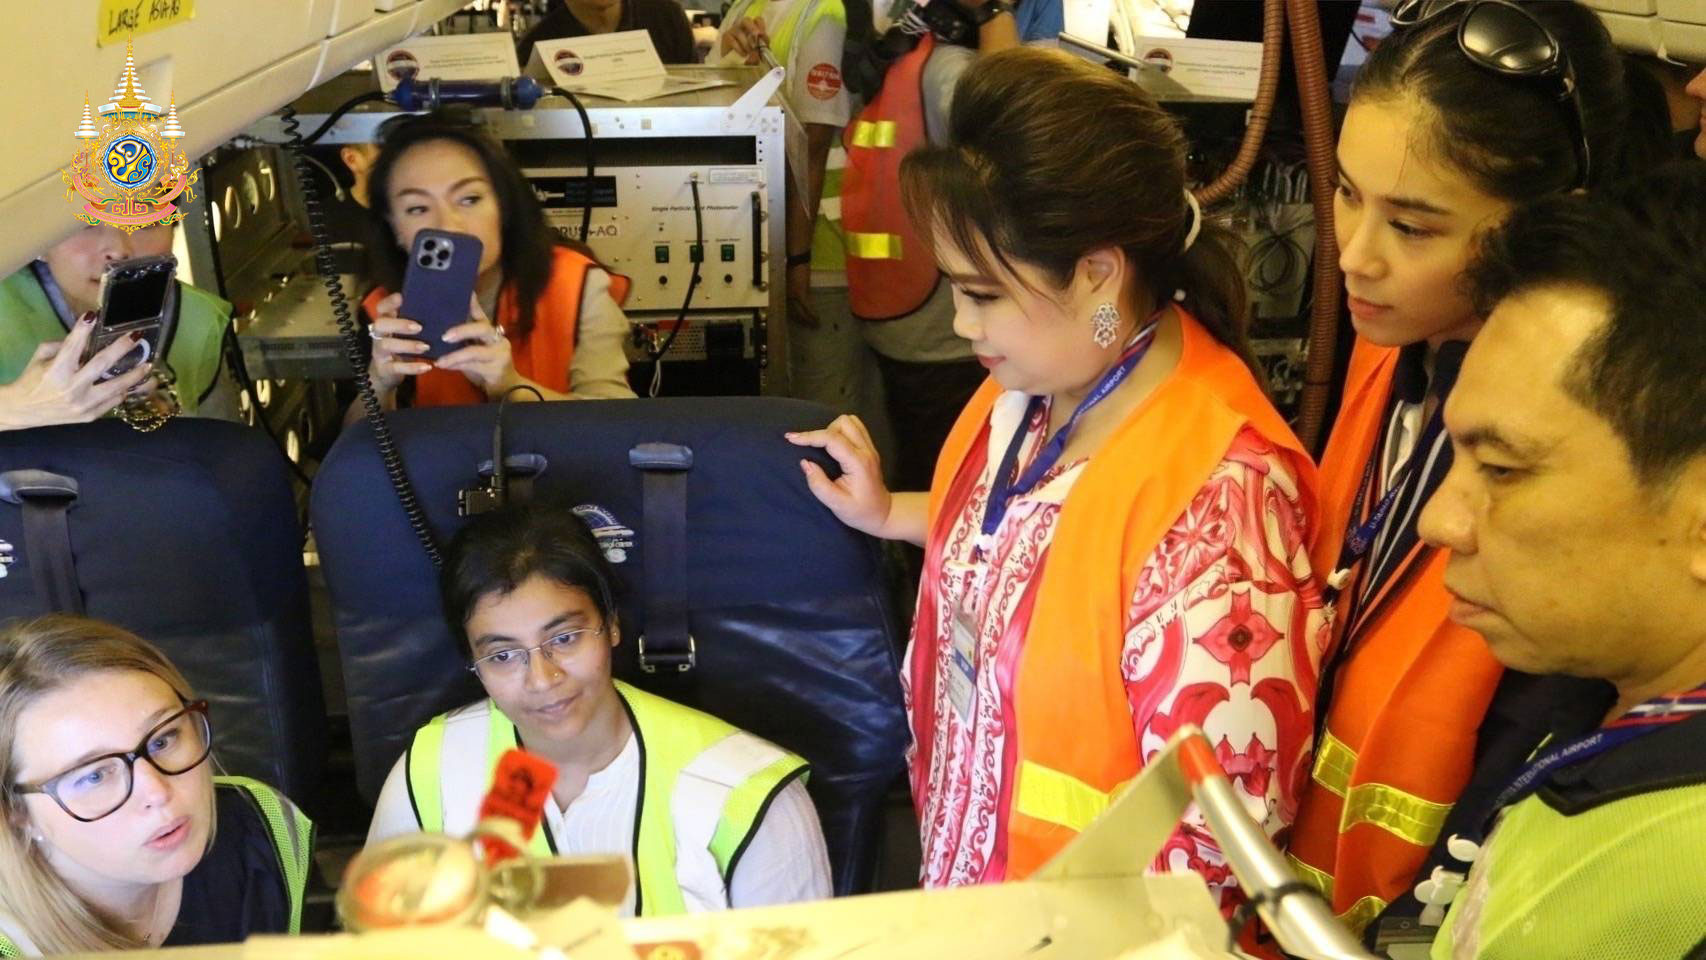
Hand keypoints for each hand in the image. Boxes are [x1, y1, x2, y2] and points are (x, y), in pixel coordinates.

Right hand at [0, 315, 156, 430]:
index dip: (83, 330)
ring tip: (148, 365)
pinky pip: (114, 402)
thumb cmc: (33, 380)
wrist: (24, 411)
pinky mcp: (90, 416)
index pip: (73, 346)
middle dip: (121, 348)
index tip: (94, 315)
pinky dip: (125, 391)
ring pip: (117, 387)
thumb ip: (61, 346)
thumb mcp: (41, 358)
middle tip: (137, 337)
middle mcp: (72, 388)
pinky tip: (136, 383)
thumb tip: (86, 338)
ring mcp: (84, 404)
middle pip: (102, 364)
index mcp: (56, 371)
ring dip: (135, 375)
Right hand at [366, 292, 432, 395]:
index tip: (401, 297)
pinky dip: (412, 367)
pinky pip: (395, 368)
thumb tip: (438, 304)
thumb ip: (415, 319)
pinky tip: (427, 367)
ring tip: (426, 347)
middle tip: (419, 327)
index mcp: (386, 321)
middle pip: (380, 324)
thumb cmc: (401, 346)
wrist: (387, 373)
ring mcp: (380, 352)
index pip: (381, 307)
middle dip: (399, 324)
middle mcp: (379, 334)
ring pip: (386, 345)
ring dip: (408, 345)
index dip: (389, 302)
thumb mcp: (405, 332)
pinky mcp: (384, 368)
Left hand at [434, 294, 515, 397]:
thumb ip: (463, 338)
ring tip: (440, 361)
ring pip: (475, 351)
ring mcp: (499, 354)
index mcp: (491, 331)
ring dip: (455, 355)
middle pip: (482, 328)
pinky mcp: (496, 369)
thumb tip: (440, 329)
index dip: (472, 303)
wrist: (505, 387)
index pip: (480, 314)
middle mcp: (498, 339)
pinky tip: (445, 366)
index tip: (465, 292)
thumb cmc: (485, 366)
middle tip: (445, 336)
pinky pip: (473, 366)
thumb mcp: (473, 348)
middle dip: (462, 330)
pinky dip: (457, 366)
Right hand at [721, 17, 768, 64]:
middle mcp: (742, 26)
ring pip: (739, 32)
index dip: (761, 27)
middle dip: (752, 28)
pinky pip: (732, 41)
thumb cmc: (746, 54)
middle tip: (757, 37)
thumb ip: (760, 48)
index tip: (764, 37)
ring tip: (750, 52)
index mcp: (751, 27)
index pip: (758, 20)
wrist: (731, 60)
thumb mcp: (756, 51)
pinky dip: (739, 48)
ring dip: (746, 43)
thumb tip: (763, 48)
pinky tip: (743, 54)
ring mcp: (733, 30)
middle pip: (746, 20)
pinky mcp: (726, 37)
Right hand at [786, 415, 893, 536]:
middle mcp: (866, 450)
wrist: (882, 513)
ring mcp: (870, 447)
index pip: (833, 439)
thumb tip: (805, 463)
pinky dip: (840, 430)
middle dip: (822, 432)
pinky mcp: (869, 447)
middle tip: (813, 449)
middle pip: (843, 423)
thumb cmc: (859, 512)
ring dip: (832, 429)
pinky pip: (855, 426)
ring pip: (850, 421)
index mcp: (858, 463)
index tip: (791, 439)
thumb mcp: (836, 505)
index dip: (810, 436)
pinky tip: (834, 444)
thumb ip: (819, 484)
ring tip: (823, 447)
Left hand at [788, 265, 820, 329]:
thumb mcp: (794, 280)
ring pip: (801, 312)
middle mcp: (788, 296)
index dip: (797, 318)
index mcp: (786, 293)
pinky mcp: (800, 293)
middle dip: (803, 321)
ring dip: (808, 319)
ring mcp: (794, 295)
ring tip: (815, 325)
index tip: (803, 322)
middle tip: (811, 327)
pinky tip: (816, 318)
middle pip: (795, 313)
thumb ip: (796, 289)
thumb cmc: (795, 266)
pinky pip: (806, 307)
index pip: (790, 310)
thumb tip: (802, 296)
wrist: (798, 259)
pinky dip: (811, 314)